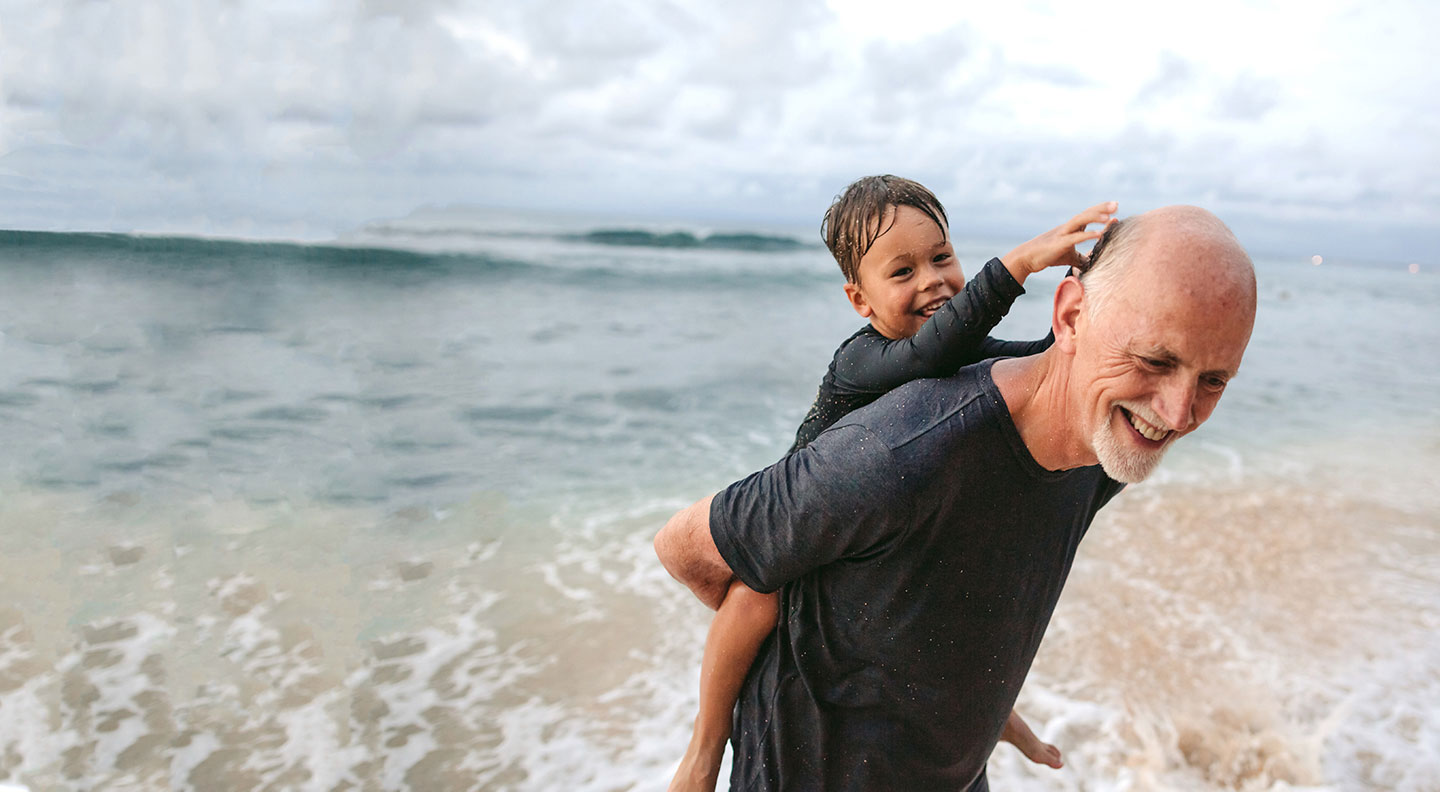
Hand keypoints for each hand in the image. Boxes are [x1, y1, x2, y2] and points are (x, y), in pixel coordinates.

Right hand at [1001, 201, 1116, 284]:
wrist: (1026, 258)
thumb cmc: (1047, 256)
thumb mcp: (1068, 257)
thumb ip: (1080, 259)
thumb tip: (1091, 266)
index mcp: (1071, 229)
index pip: (1088, 216)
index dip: (1100, 211)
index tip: (1114, 208)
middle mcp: (1067, 228)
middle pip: (1086, 214)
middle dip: (1101, 208)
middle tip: (1116, 204)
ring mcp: (1063, 234)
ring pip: (1080, 221)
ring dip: (1094, 217)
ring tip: (1109, 216)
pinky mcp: (1059, 244)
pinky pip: (1075, 237)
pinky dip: (1087, 235)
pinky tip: (1099, 234)